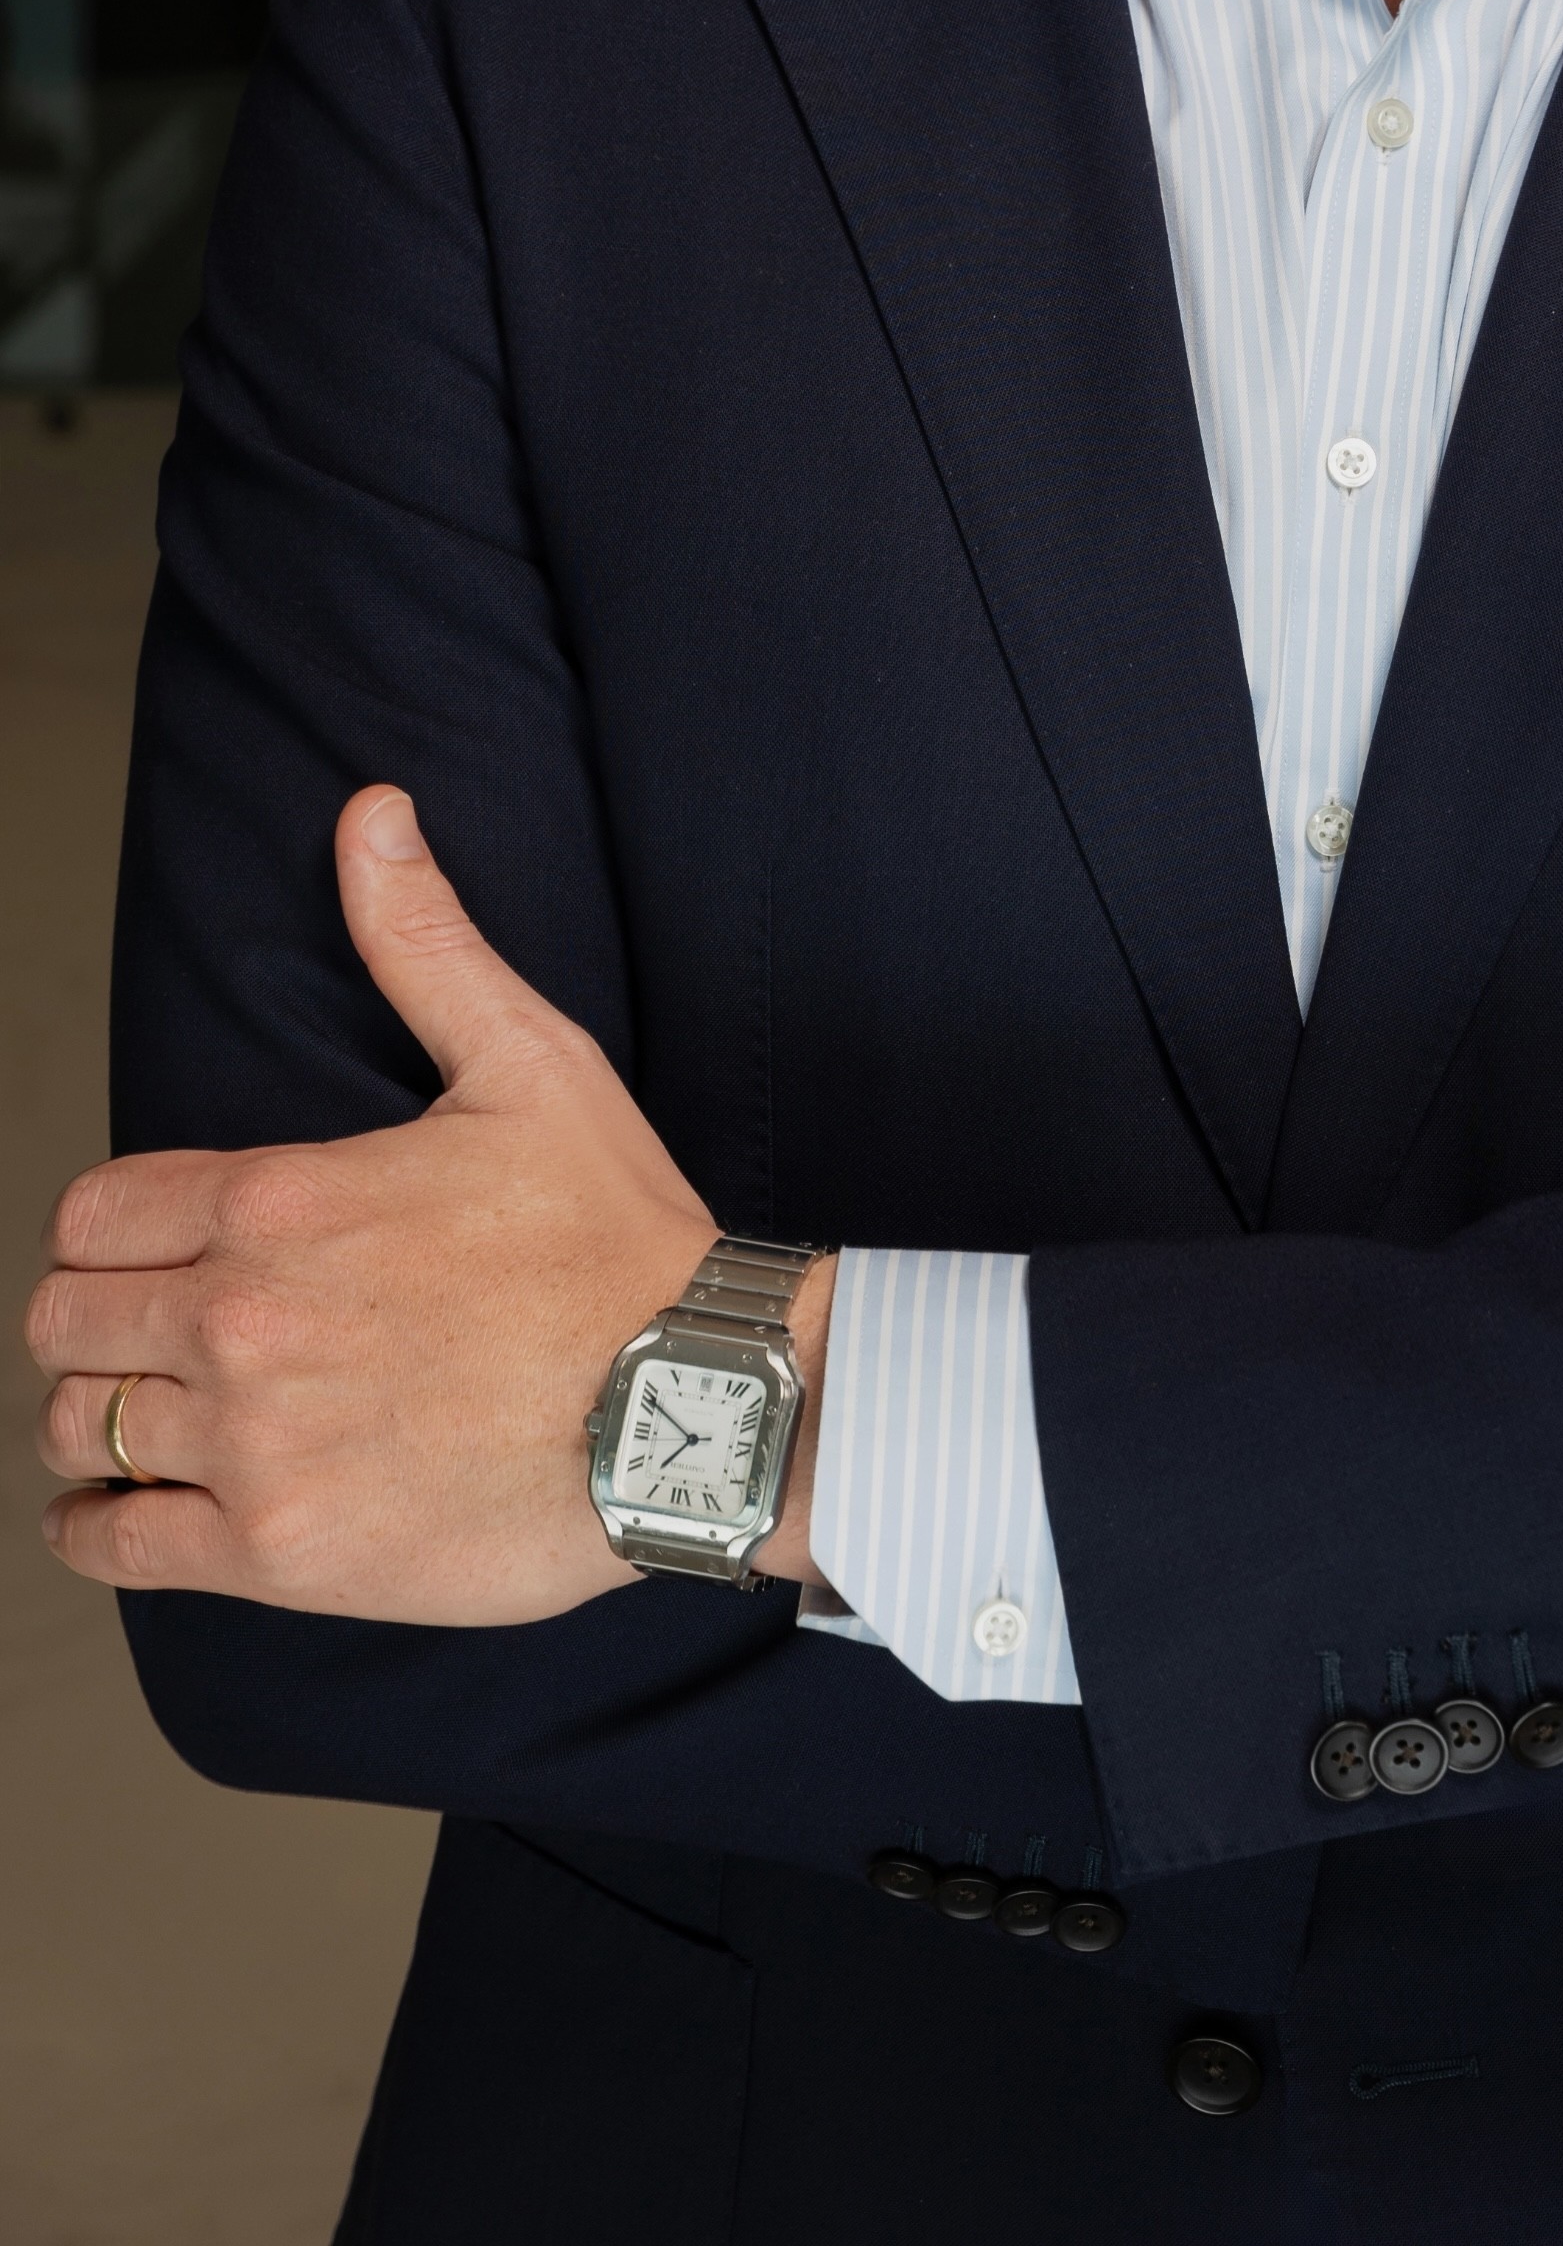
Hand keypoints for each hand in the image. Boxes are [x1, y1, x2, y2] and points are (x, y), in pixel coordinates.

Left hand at [24, 787, 831, 1619]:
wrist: (695, 1401)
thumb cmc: (615, 1234)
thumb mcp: (528, 1061)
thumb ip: (422, 943)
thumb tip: (372, 816)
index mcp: (278, 1200)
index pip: (91, 1215)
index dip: (109, 1232)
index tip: (148, 1253)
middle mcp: (242, 1318)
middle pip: (61, 1322)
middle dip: (95, 1322)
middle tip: (148, 1336)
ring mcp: (256, 1441)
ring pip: (74, 1433)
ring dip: (96, 1425)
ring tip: (149, 1423)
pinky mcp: (279, 1551)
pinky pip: (114, 1548)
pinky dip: (101, 1531)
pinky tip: (133, 1511)